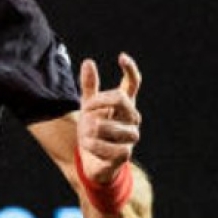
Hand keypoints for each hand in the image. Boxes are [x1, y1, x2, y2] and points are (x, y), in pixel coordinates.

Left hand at [77, 53, 142, 183]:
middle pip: (121, 100)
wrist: (90, 160)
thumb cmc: (92, 129)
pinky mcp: (125, 155)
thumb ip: (89, 86)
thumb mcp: (87, 106)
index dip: (130, 70)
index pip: (133, 83)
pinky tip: (87, 145)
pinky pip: (111, 148)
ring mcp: (130, 137)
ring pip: (114, 126)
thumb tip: (88, 62)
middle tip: (86, 111)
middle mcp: (131, 118)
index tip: (121, 57)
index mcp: (124, 104)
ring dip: (93, 129)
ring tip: (84, 132)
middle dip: (98, 103)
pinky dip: (94, 146)